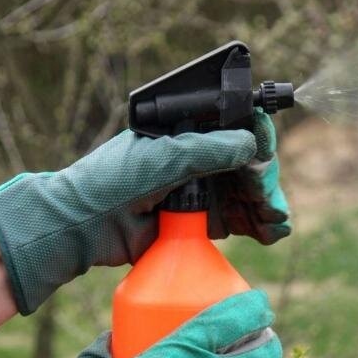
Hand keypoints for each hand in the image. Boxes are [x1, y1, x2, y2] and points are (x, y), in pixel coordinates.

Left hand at [0, 113, 288, 315]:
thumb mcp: (161, 157)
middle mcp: (197, 158)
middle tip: (266, 194)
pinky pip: (239, 221)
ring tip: (275, 219)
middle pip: (247, 162)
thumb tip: (250, 144)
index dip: (255, 135)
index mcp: (185, 132)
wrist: (83, 227)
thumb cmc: (111, 181)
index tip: (265, 147)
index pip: (233, 126)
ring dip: (267, 203)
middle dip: (264, 177)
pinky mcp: (200, 223)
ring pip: (248, 193)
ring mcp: (200, 191)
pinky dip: (259, 225)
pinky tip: (271, 230)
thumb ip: (206, 150)